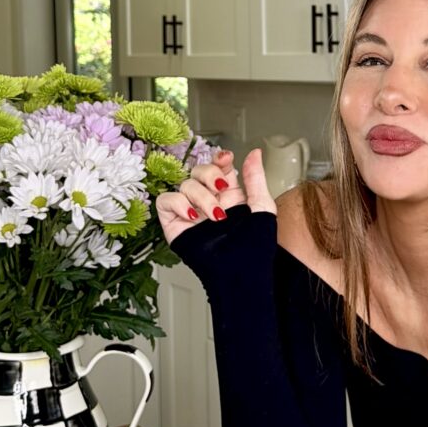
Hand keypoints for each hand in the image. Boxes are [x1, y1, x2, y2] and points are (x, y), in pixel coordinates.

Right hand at [155, 148, 276, 244]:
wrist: (240, 273)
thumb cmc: (255, 248)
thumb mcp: (261, 207)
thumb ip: (256, 178)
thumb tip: (255, 153)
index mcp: (229, 197)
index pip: (218, 168)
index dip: (219, 160)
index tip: (226, 159)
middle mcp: (208, 202)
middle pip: (199, 171)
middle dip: (210, 174)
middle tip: (222, 188)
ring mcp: (191, 212)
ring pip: (185, 184)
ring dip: (202, 197)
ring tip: (217, 216)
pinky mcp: (175, 224)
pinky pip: (166, 200)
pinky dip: (177, 203)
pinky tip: (192, 215)